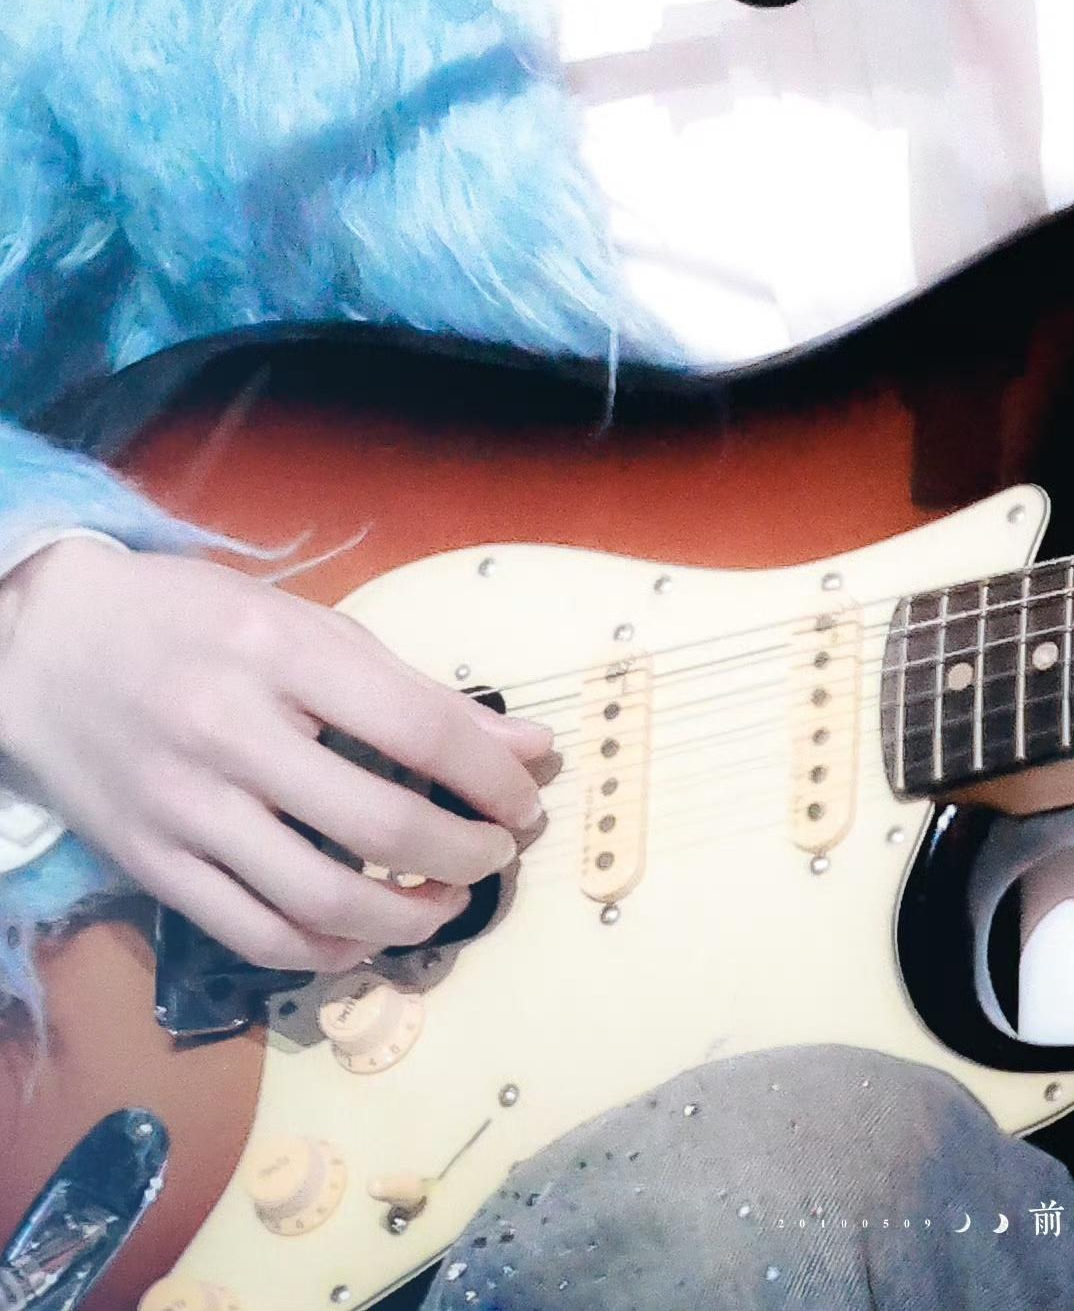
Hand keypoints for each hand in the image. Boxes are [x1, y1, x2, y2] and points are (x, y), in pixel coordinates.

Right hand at [0, 539, 557, 972]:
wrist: (45, 647)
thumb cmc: (190, 620)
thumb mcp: (301, 624)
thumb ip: (407, 687)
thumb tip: (521, 747)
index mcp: (281, 653)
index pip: (418, 727)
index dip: (491, 776)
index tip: (528, 799)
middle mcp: (232, 734)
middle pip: (379, 822)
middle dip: (464, 851)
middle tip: (497, 853)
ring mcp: (186, 810)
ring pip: (319, 899)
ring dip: (406, 915)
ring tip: (446, 902)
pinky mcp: (151, 867)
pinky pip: (252, 935)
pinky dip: (324, 952)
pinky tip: (363, 938)